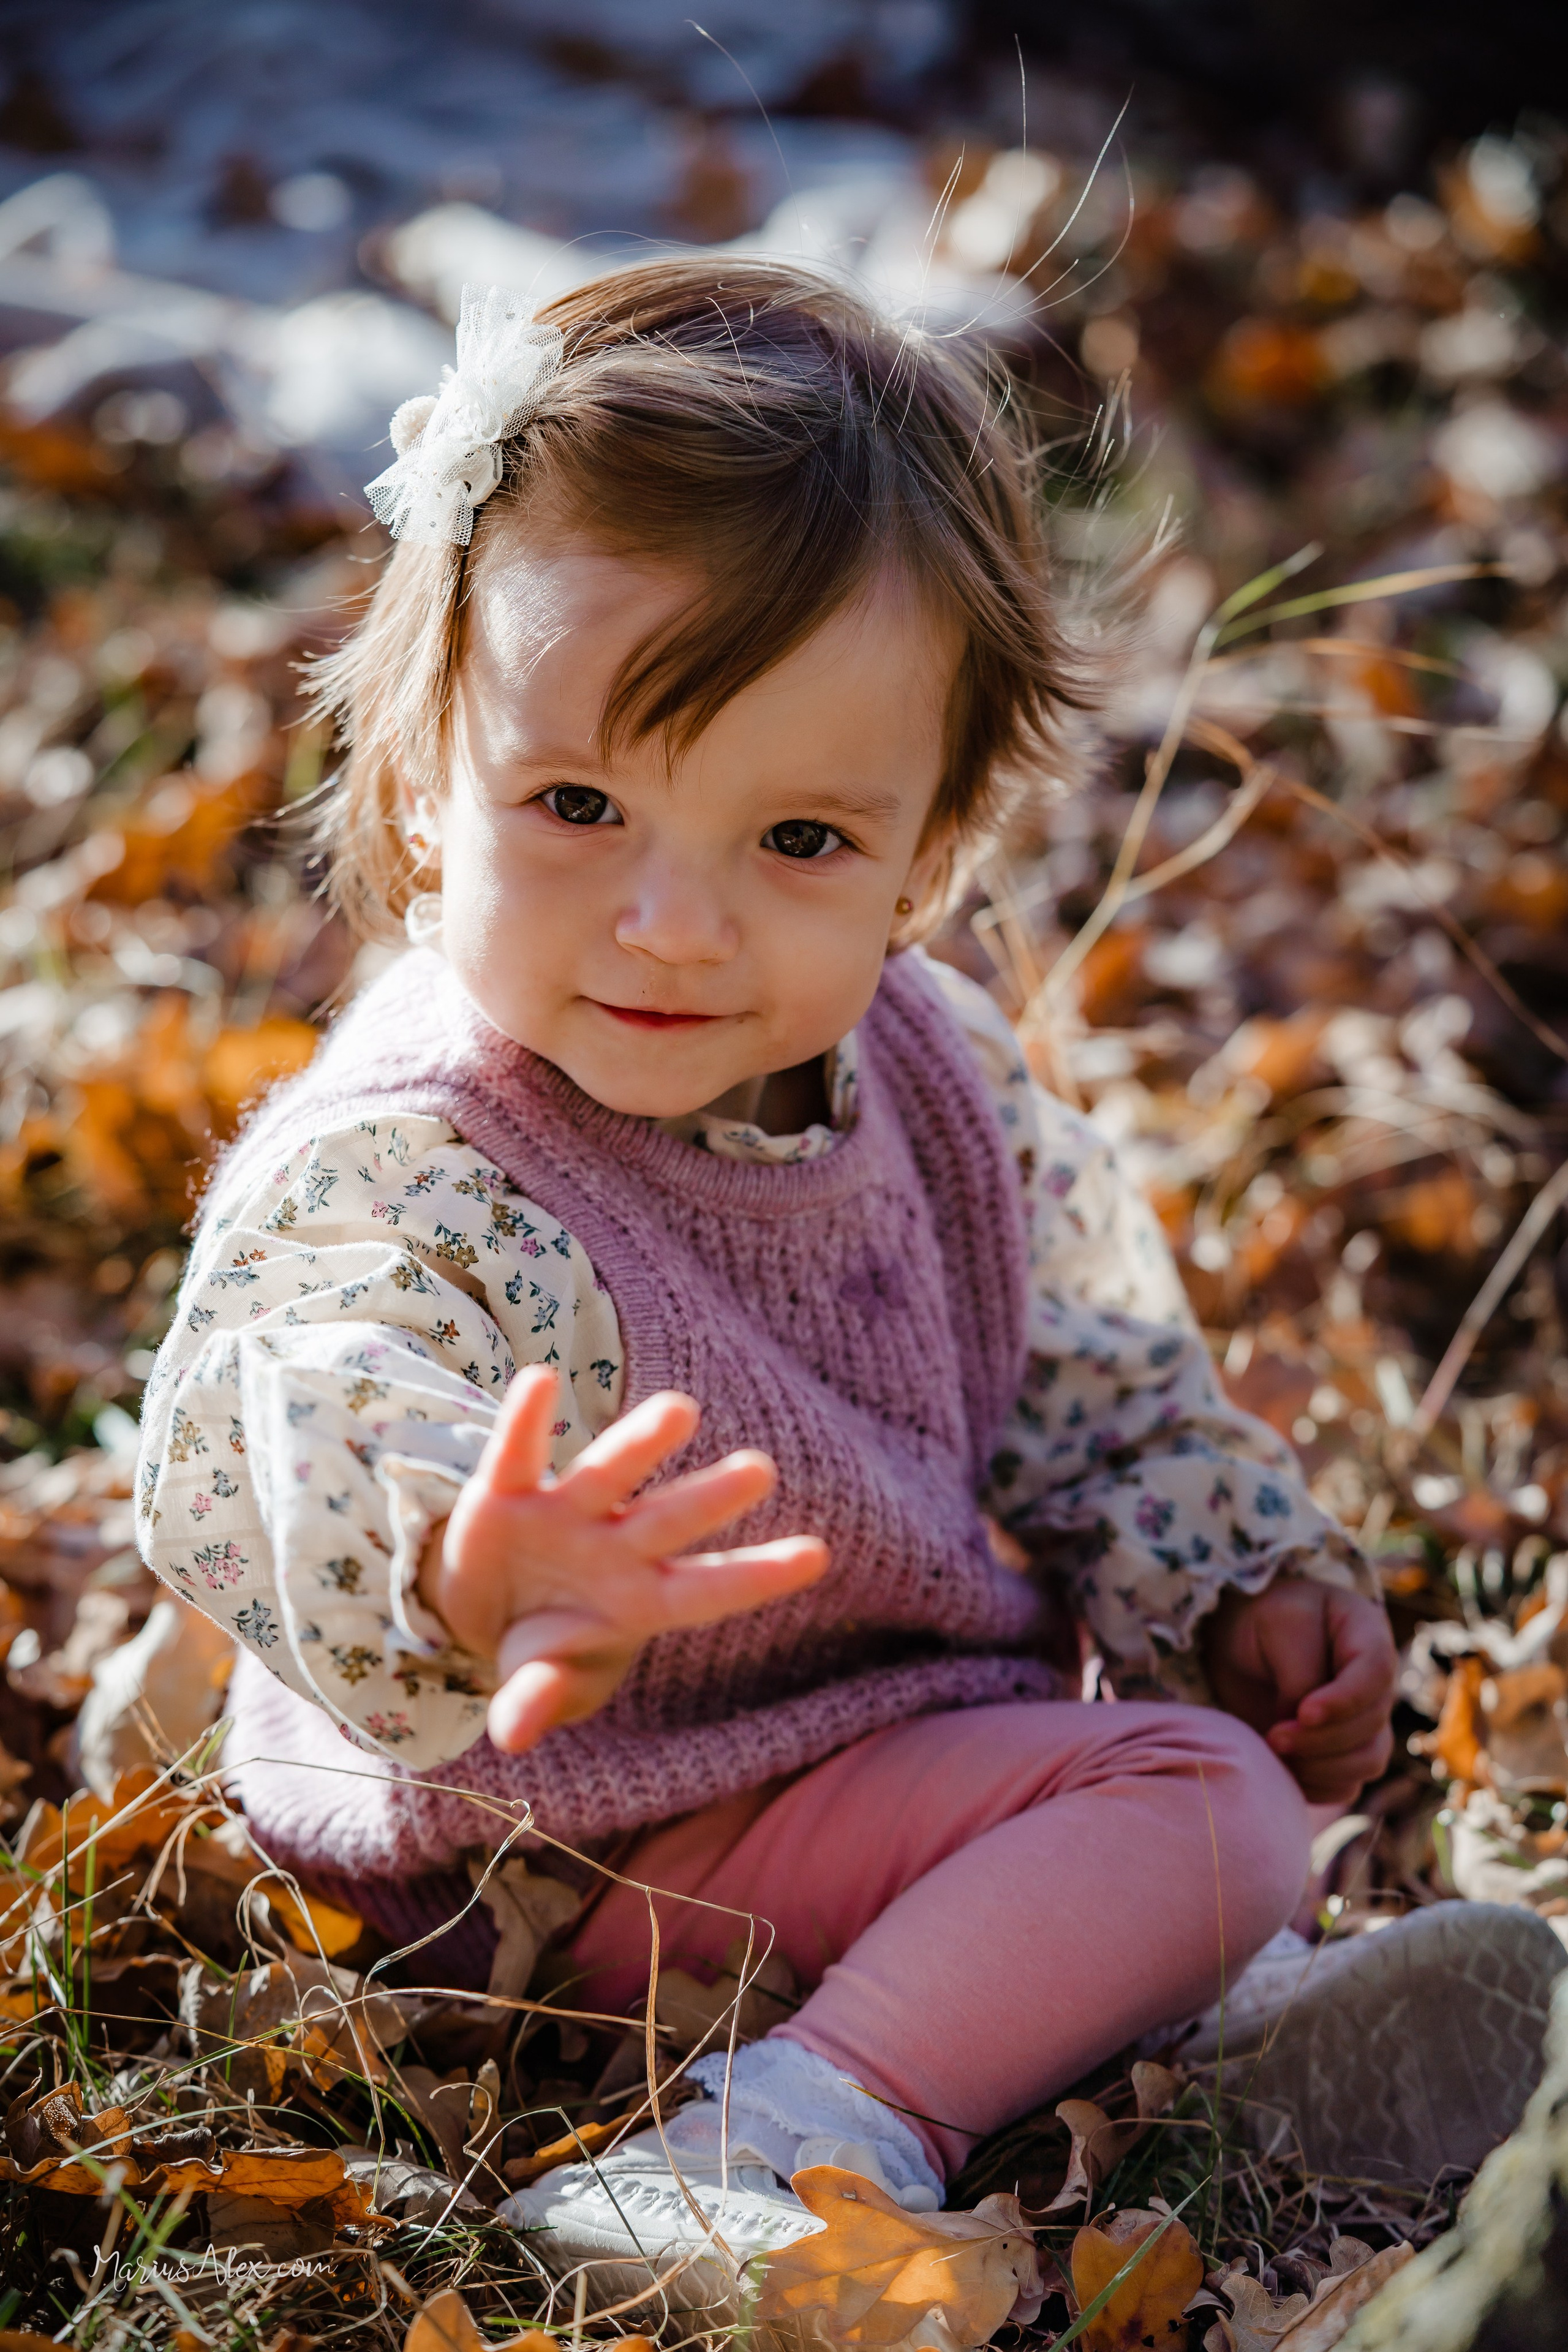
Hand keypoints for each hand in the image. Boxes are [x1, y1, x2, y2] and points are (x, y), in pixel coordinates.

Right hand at [419, 1367, 828, 1754]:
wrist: (484, 1613)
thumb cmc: (543, 1651)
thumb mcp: (540, 1686)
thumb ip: (536, 1701)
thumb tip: (514, 1732)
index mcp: (641, 1601)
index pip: (708, 1591)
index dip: (757, 1577)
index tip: (819, 1555)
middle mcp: (614, 1547)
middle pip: (670, 1520)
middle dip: (711, 1499)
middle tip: (763, 1470)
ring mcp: (564, 1514)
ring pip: (609, 1473)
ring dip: (641, 1444)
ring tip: (682, 1411)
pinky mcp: (507, 1494)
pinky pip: (518, 1454)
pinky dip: (525, 1420)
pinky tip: (542, 1380)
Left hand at [1201, 1578, 1395, 1803]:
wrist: (1243, 1643)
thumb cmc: (1262, 1621)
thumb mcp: (1277, 1625)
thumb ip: (1298, 1674)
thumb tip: (1305, 1725)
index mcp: (1367, 1635)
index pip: (1377, 1672)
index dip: (1346, 1701)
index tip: (1304, 1714)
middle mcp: (1376, 1683)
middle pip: (1372, 1724)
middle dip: (1322, 1740)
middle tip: (1273, 1738)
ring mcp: (1366, 1720)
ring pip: (1368, 1761)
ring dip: (1321, 1768)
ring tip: (1275, 1751)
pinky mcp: (1345, 1753)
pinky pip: (1347, 1784)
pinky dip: (1316, 1786)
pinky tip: (1284, 1770)